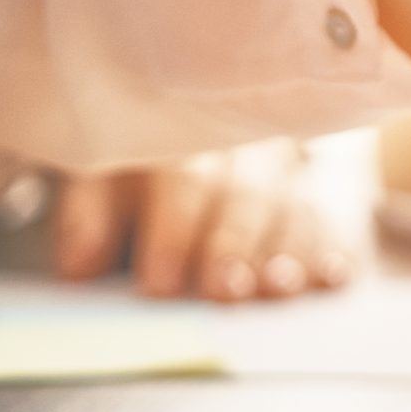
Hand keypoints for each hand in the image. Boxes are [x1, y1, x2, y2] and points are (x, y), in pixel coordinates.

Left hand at [49, 140, 360, 299]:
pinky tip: (332, 277)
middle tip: (224, 290)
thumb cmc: (135, 165)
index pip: (179, 179)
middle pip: (242, 195)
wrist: (191, 121)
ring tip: (279, 287)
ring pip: (290, 208)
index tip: (160, 283)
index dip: (172, 232)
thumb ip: (86, 216)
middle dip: (233, 246)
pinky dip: (331, 251)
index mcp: (175, 137)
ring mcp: (280, 174)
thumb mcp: (97, 175)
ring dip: (286, 251)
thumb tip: (77, 266)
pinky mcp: (310, 200)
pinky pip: (327, 223)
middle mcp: (236, 150)